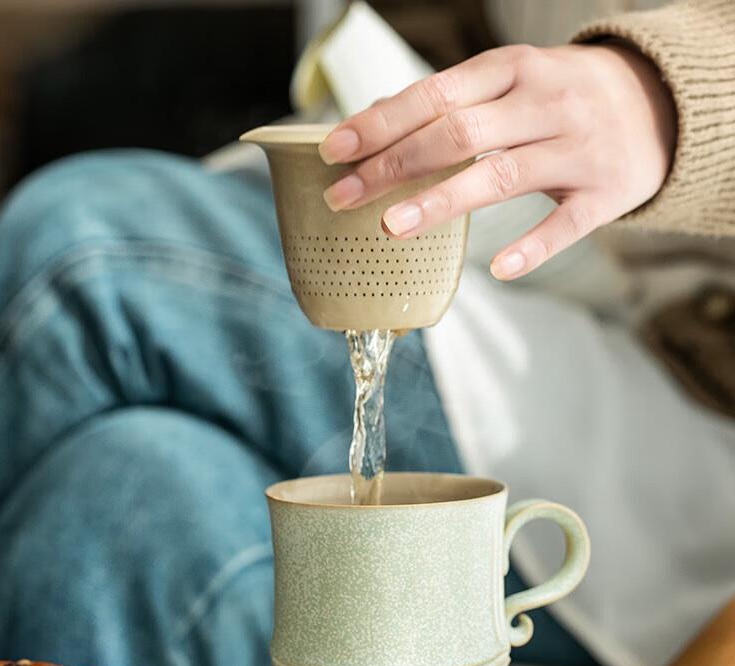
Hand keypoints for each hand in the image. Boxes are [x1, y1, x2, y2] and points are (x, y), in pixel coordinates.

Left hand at [319, 43, 676, 279]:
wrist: (658, 103)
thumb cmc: (559, 96)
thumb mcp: (509, 80)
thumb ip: (450, 102)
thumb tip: (375, 122)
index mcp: (512, 70)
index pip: (434, 95)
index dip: (381, 123)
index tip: (334, 149)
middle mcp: (543, 103)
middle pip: (458, 134)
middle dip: (393, 166)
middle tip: (343, 196)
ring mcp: (576, 148)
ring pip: (502, 176)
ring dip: (442, 202)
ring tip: (391, 227)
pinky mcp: (604, 193)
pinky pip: (566, 224)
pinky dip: (532, 246)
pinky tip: (497, 268)